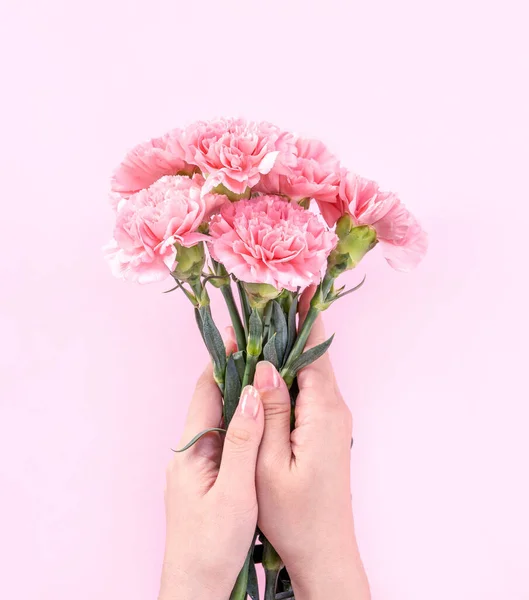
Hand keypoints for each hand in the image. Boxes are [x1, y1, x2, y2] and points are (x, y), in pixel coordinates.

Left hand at [159, 358, 263, 599]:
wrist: (197, 587)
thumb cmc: (212, 544)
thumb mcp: (235, 491)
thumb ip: (243, 441)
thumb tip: (253, 393)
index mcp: (192, 449)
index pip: (205, 391)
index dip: (222, 361)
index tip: (240, 335)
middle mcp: (191, 451)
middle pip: (212, 401)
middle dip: (235, 373)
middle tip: (260, 348)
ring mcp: (199, 465)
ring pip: (221, 419)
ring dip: (240, 396)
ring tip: (266, 373)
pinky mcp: (209, 478)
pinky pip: (226, 438)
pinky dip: (243, 421)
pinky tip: (261, 418)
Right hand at [253, 292, 370, 598]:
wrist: (325, 550)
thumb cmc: (295, 515)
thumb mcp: (270, 463)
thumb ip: (271, 411)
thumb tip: (265, 366)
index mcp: (323, 411)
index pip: (314, 350)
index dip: (304, 316)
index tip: (297, 282)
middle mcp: (334, 408)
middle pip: (312, 355)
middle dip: (292, 325)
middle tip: (270, 294)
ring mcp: (332, 419)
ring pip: (309, 372)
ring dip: (289, 348)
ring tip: (264, 320)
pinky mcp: (326, 429)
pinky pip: (307, 390)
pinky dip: (290, 373)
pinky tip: (269, 368)